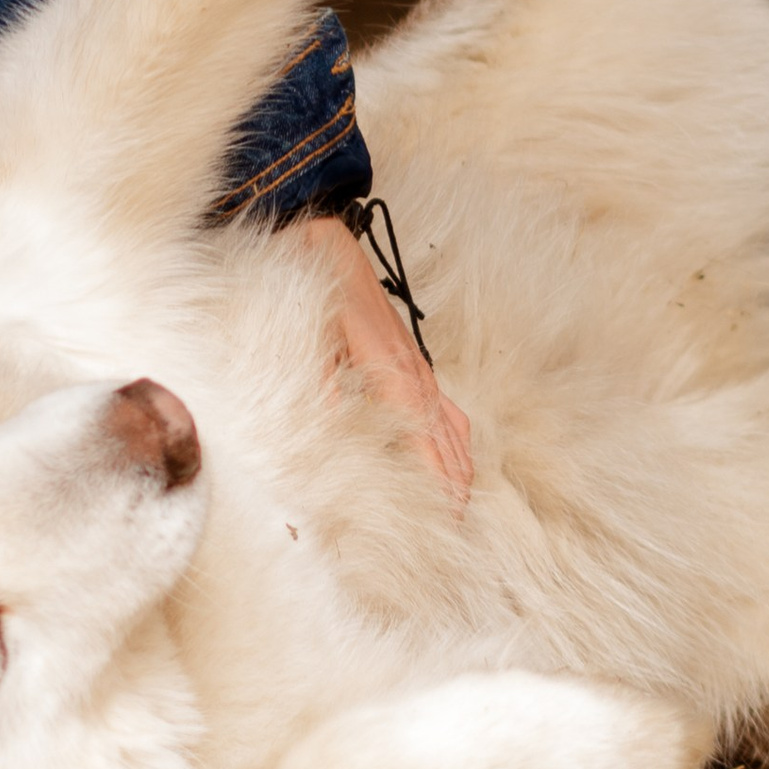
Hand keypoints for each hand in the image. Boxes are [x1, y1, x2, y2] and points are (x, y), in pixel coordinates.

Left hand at [305, 215, 473, 504]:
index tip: (447, 517)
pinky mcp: (409, 359)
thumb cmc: (312, 285)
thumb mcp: (308, 333)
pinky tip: (453, 455)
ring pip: (452, 426)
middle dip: (455, 486)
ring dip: (460, 466)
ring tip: (460, 507)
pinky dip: (454, 438)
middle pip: (448, 440)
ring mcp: (416, 364)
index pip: (426, 439)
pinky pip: (445, 406)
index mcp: (392, 370)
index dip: (438, 480)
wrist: (324, 236)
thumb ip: (321, 382)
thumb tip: (332, 425)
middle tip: (456, 532)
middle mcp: (413, 371)